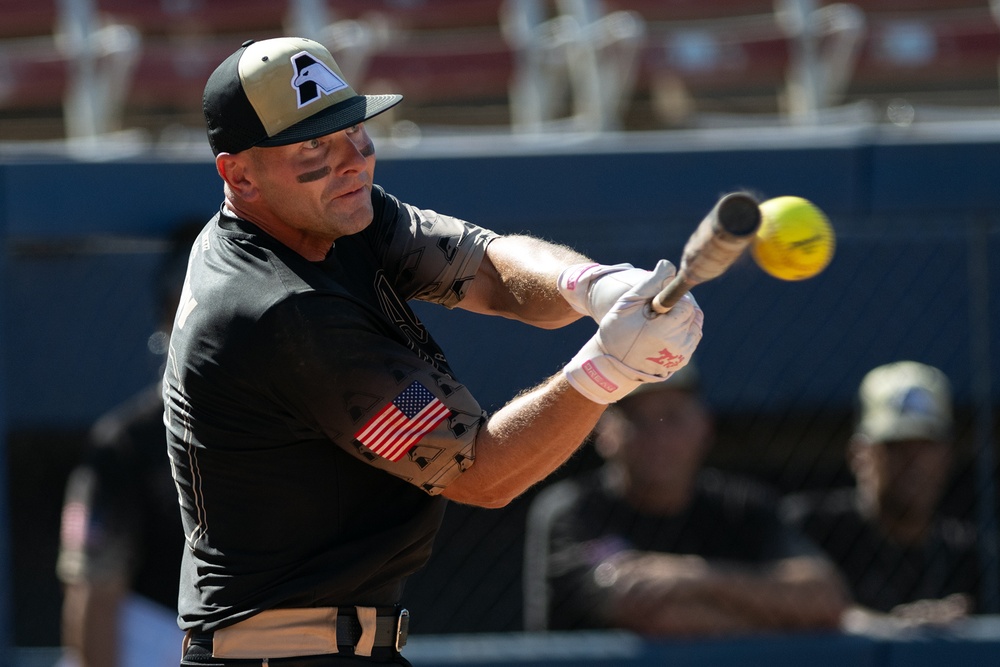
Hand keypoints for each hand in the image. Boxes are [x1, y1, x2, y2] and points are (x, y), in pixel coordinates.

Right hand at [564, 260, 703, 403]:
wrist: (612, 363)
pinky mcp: (682, 361)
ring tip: (661, 321)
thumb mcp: (628, 303)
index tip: (655, 305)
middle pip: (691, 314)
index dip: (671, 300)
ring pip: (694, 325)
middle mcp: (677, 345)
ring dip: (681, 319)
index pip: (685, 304)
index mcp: (665, 330)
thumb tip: (669, 266)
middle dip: (677, 309)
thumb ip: (650, 283)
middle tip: (656, 313)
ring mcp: (681, 355)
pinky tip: (664, 331)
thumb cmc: (617, 330)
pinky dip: (682, 331)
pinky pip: (691, 338)